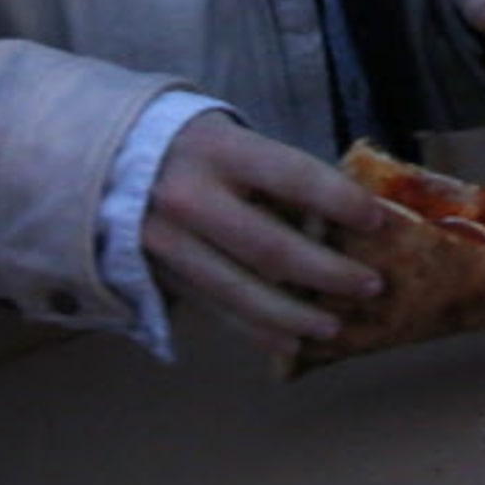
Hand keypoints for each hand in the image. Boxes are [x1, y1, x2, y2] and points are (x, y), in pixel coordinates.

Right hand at [141, 112, 386, 357]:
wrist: (107, 160)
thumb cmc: (196, 149)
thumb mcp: (236, 141)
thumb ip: (279, 176)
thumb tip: (347, 218)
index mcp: (220, 152)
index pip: (293, 177)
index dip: (340, 201)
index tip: (378, 220)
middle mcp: (190, 199)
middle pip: (270, 247)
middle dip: (327, 272)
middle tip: (371, 285)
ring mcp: (168, 243)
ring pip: (240, 291)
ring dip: (294, 315)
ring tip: (334, 326)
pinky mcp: (158, 276)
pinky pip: (215, 310)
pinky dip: (255, 330)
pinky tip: (290, 343)